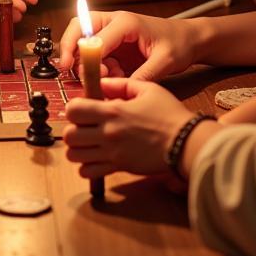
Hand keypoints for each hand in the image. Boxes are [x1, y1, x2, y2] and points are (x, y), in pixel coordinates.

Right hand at [57, 11, 199, 81]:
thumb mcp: (166, 61)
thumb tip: (122, 88)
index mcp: (126, 23)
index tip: (86, 74)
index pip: (96, 37)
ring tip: (105, 78)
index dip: (87, 55)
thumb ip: (144, 74)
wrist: (189, 39)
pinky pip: (96, 54)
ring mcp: (113, 33)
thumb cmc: (179, 43)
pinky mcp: (114, 44)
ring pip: (83, 41)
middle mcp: (115, 23)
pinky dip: (98, 67)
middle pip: (80, 26)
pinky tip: (114, 77)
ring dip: (86, 61)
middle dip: (69, 45)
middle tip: (66, 66)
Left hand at [63, 77, 194, 179]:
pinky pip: (88, 172)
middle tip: (83, 126)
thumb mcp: (147, 89)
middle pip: (69, 135)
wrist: (186, 142)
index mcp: (113, 111)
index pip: (73, 110)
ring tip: (87, 143)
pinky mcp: (118, 168)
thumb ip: (120, 84)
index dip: (74, 108)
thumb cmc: (169, 114)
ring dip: (77, 148)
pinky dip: (86, 166)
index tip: (83, 108)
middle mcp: (108, 133)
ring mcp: (112, 153)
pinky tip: (96, 158)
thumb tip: (100, 83)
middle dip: (72, 129)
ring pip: (74, 155)